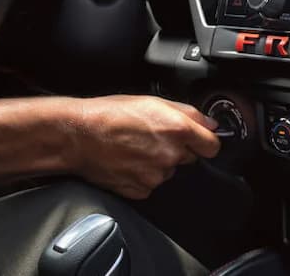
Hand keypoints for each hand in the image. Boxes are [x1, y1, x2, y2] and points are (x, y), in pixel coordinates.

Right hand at [66, 95, 220, 199]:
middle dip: (177, 149)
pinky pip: (151, 184)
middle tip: (153, 138)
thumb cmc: (109, 114)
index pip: (212, 146)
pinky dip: (142, 175)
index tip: (199, 141)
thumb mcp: (152, 100)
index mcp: (177, 129)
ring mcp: (155, 175)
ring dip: (158, 162)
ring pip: (168, 171)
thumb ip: (189, 112)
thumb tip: (210, 124)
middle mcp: (170, 155)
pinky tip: (128, 161)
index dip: (206, 142)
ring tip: (134, 147)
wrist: (77, 136)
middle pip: (189, 158)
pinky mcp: (141, 189)